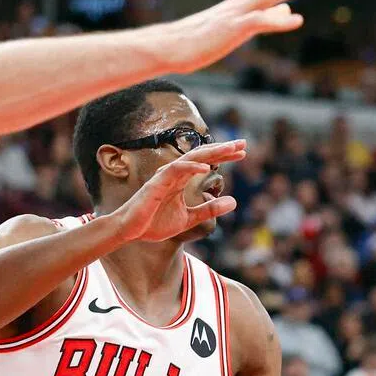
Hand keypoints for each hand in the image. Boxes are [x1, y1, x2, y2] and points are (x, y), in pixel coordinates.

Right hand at [109, 140, 245, 241]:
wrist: (132, 232)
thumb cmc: (155, 223)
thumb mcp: (190, 218)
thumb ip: (209, 210)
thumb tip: (234, 202)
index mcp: (182, 180)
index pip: (206, 162)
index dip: (224, 157)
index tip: (242, 153)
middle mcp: (175, 174)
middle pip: (201, 155)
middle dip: (222, 149)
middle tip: (243, 143)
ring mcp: (165, 177)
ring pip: (190, 158)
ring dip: (211, 152)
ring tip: (230, 149)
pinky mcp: (156, 184)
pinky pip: (175, 170)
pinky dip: (191, 167)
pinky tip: (207, 167)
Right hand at [157, 0, 340, 72]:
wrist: (169, 47)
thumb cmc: (202, 39)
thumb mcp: (243, 28)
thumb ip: (267, 16)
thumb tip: (291, 9)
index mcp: (252, 2)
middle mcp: (248, 1)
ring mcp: (240, 13)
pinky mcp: (232, 29)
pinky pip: (257, 22)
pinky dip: (276, 19)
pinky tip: (295, 18)